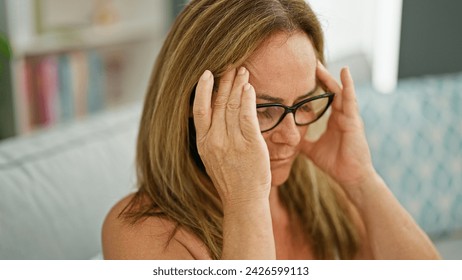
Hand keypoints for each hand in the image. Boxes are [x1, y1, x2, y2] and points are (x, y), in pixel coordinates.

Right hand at [193, 67, 271, 205]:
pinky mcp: (250, 144)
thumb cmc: (230, 181)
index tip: (207, 74)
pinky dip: (247, 99)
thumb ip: (212, 138)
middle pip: (218, 103)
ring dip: (238, 85)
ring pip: (232, 105)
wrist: (243, 201)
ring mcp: (232, 142)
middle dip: (224, 81)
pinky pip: (247, 116)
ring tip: (242, 71)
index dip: (203, 89)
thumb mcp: (212, 159)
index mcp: (203, 143)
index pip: (200, 110)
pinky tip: (249, 88)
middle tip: (230, 65)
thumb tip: (215, 118)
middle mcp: (215, 140)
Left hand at [300, 63, 375, 188]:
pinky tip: (344, 72)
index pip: (324, 97)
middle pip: (331, 90)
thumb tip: (286, 139)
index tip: (304, 73)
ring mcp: (349, 116)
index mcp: (334, 120)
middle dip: (321, 76)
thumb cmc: (335, 164)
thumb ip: (302, 142)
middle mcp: (342, 115)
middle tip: (310, 61)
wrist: (350, 177)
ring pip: (340, 91)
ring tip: (319, 63)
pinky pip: (350, 99)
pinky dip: (348, 85)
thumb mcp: (312, 150)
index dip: (316, 85)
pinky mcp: (354, 121)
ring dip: (330, 77)